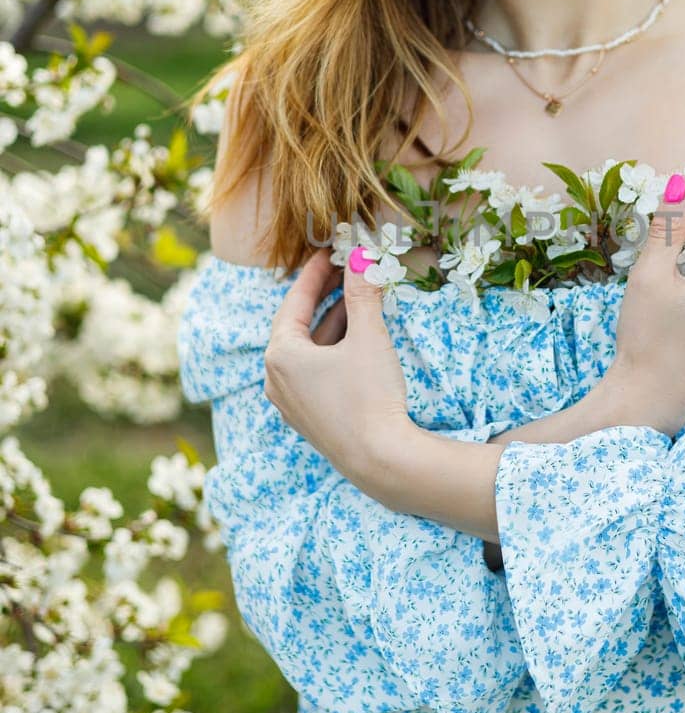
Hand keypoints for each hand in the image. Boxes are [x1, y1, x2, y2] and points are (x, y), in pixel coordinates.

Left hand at [263, 245, 413, 479]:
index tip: (329, 253)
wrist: (380, 460)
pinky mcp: (309, 418)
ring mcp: (291, 402)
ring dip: (331, 323)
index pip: (294, 301)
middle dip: (323, 297)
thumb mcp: (368, 337)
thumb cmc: (369, 395)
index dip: (314, 273)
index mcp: (280, 355)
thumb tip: (361, 258)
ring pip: (307, 350)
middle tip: (345, 271)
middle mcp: (276, 379)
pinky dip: (331, 350)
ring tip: (357, 300)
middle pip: (297, 325)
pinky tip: (356, 340)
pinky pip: (313, 372)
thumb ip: (362, 294)